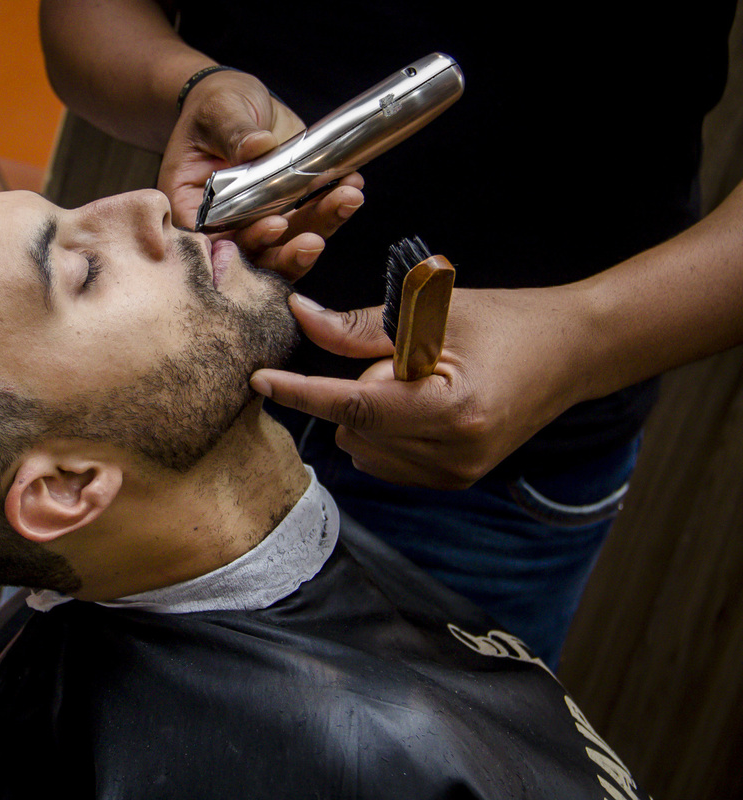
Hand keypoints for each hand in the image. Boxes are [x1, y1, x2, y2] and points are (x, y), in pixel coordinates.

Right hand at [158, 69, 364, 280]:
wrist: (240, 101)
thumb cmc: (215, 106)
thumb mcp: (219, 112)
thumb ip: (234, 133)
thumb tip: (256, 146)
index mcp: (191, 207)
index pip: (212, 241)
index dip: (243, 242)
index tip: (274, 226)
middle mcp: (224, 224)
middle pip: (253, 256)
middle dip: (287, 252)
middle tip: (314, 239)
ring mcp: (258, 221)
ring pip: (287, 245)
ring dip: (319, 229)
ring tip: (346, 200)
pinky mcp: (288, 211)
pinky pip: (310, 221)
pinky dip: (332, 210)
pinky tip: (351, 187)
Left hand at [250, 290, 586, 488]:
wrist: (573, 354)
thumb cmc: (507, 321)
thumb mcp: (433, 311)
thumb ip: (359, 325)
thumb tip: (299, 314)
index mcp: (454, 408)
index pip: (355, 405)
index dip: (302, 391)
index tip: (259, 380)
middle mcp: (454, 454)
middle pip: (352, 428)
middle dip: (354, 390)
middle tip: (404, 358)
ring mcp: (454, 474)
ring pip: (361, 448)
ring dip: (366, 413)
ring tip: (419, 380)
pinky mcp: (452, 481)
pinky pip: (382, 459)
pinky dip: (381, 430)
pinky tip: (417, 404)